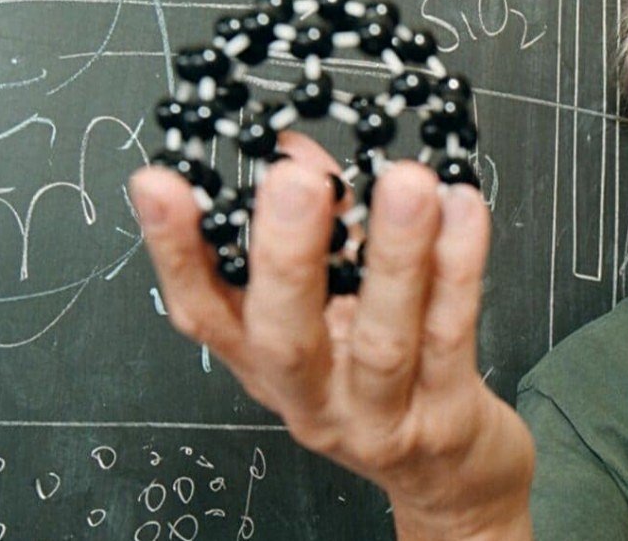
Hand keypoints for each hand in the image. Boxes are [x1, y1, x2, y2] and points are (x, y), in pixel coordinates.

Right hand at [129, 132, 533, 539]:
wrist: (452, 478)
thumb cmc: (389, 383)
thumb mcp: (336, 313)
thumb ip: (319, 234)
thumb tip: (293, 150)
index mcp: (268, 366)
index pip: (205, 312)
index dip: (178, 252)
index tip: (164, 184)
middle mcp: (313, 397)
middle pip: (285, 336)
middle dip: (286, 255)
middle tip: (294, 180)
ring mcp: (380, 415)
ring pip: (383, 338)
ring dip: (394, 255)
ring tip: (407, 183)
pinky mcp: (446, 417)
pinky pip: (453, 335)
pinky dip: (460, 268)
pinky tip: (463, 211)